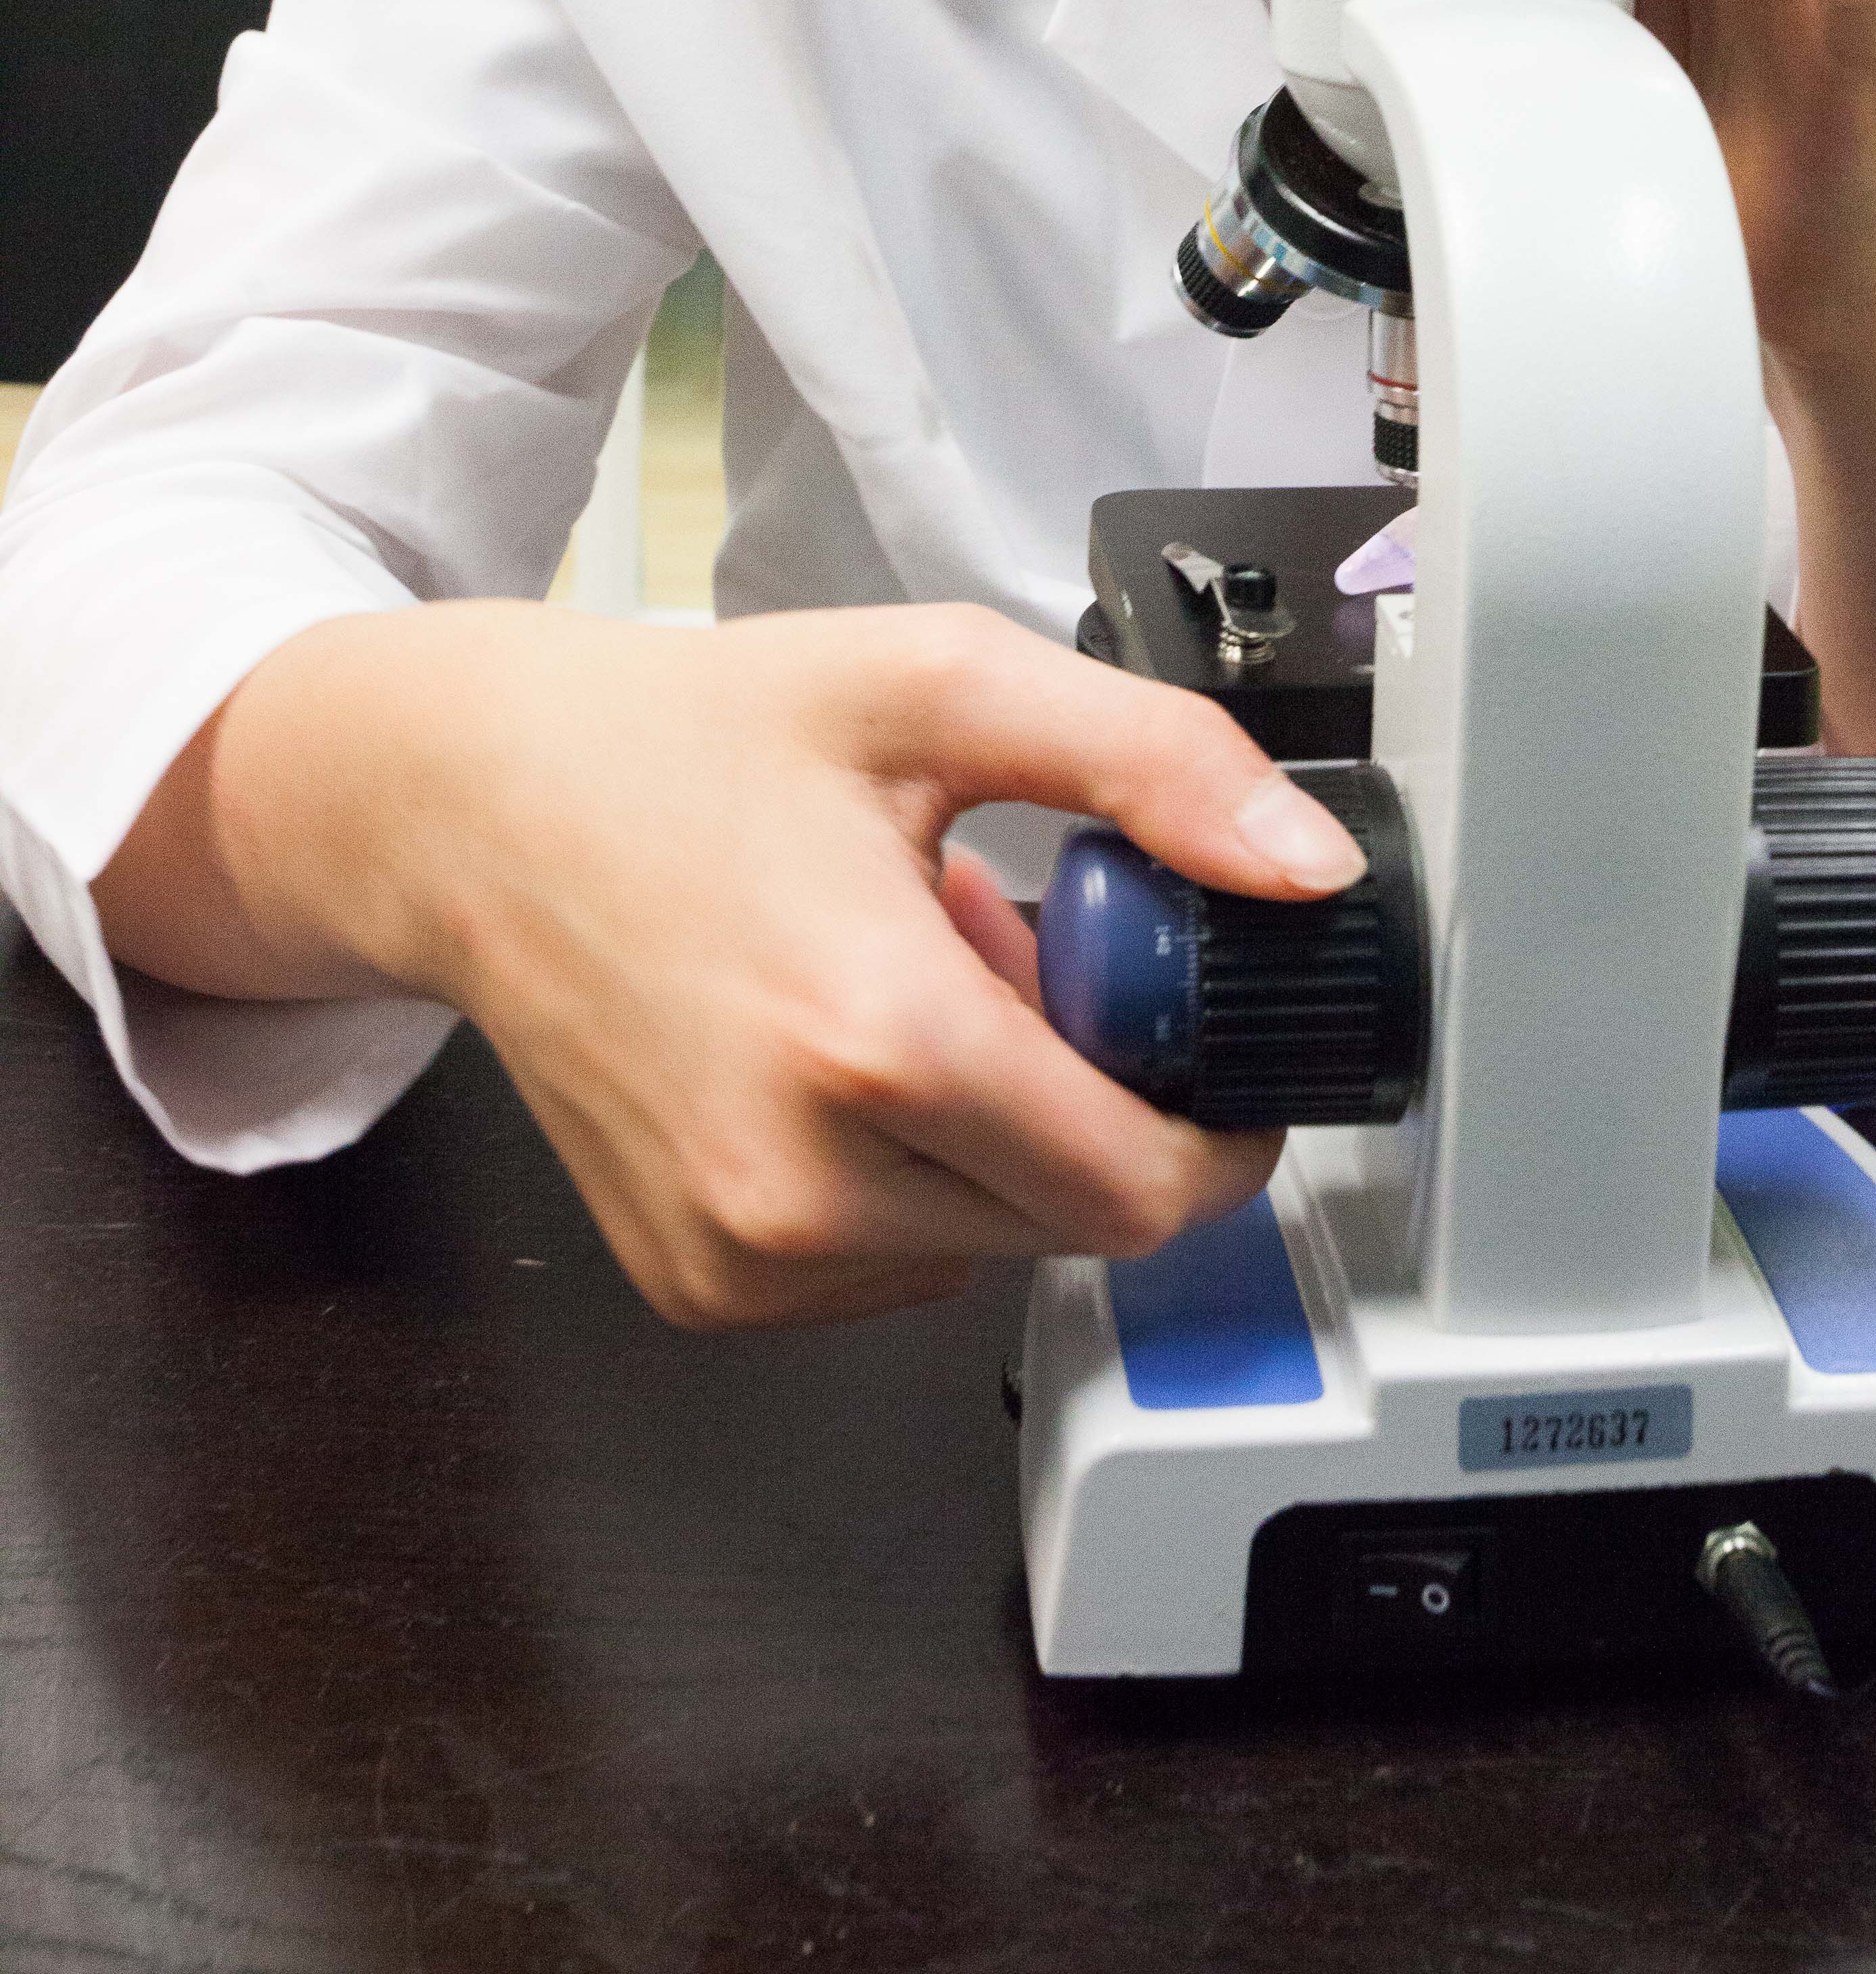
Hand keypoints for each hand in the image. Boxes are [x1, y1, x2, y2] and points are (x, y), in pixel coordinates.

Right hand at [97, 599, 1364, 1328]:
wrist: (473, 813)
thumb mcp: (943, 687)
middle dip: (1095, 1100)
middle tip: (1023, 964)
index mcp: (873, 1038)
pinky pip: (892, 1261)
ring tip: (914, 987)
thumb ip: (1155, 764)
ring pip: (990, 1244)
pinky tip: (845, 1052)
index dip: (1219, 1126)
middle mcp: (798, 1181)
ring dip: (1000, 1136)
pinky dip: (911, 1173)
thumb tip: (1303, 868)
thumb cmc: (690, 743)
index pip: (1144, 1186)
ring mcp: (739, 1255)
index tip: (1209, 1044)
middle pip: (1077, 1218)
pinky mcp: (701, 1286)